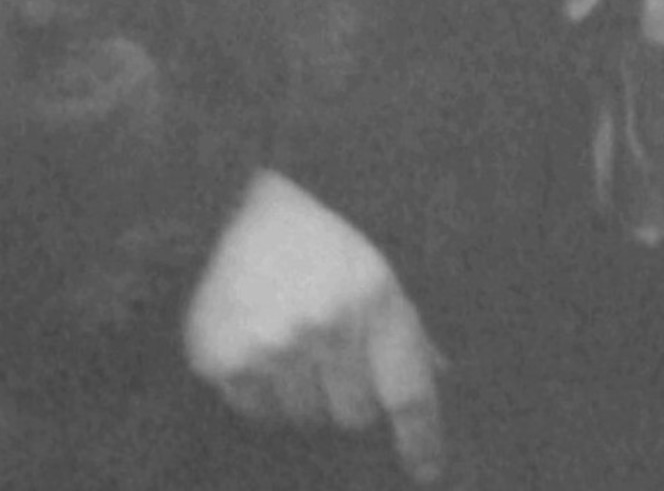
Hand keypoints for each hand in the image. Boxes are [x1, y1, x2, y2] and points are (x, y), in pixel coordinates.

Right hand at [183, 169, 443, 479]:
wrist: (229, 200)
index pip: (408, 391)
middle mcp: (326, 323)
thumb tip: (440, 375)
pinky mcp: (223, 359)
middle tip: (329, 355)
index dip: (421, 438)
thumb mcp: (372, 269)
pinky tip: (256, 342)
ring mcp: (272, 344)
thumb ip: (403, 327)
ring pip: (302, 419)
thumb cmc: (315, 239)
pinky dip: (260, 390)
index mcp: (373, 296)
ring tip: (289, 339)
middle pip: (353, 416)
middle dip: (348, 396)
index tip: (425, 471)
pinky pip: (255, 412)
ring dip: (301, 393)